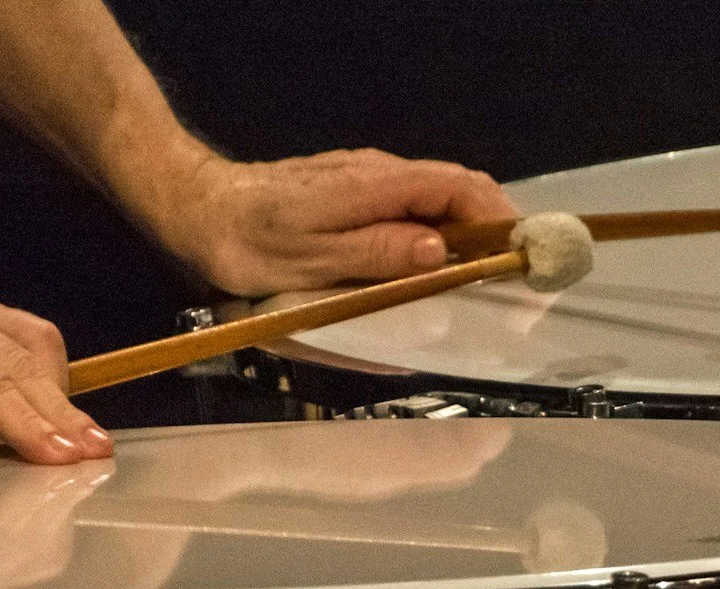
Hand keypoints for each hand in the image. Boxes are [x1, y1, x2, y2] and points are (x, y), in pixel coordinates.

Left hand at [148, 148, 517, 296]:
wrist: (195, 207)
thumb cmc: (245, 242)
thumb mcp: (310, 259)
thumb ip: (377, 252)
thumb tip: (439, 250)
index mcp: (373, 185)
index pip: (460, 188)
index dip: (502, 220)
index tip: (525, 259)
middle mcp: (378, 173)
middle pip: (458, 192)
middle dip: (496, 233)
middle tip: (515, 284)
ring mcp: (367, 180)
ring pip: (437, 201)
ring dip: (468, 238)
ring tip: (484, 285)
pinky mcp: (356, 193)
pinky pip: (412, 209)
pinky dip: (438, 236)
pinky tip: (437, 270)